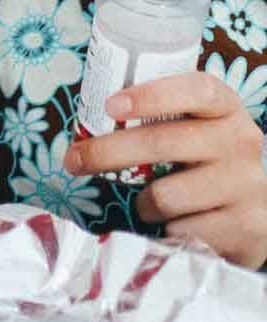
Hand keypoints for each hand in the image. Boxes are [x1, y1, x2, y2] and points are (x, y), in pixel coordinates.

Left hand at [64, 71, 266, 267]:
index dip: (151, 96)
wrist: (264, 210)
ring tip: (144, 203)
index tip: (110, 106)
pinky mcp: (244, 229)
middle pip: (164, 142)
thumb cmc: (212, 158)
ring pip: (166, 195)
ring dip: (141, 202)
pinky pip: (182, 232)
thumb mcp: (199, 128)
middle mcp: (240, 141)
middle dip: (108, 152)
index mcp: (225, 107)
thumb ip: (163, 119)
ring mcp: (245, 186)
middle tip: (74, 160)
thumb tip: (90, 122)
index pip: (194, 90)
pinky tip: (172, 225)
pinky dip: (166, 230)